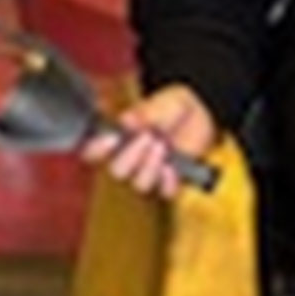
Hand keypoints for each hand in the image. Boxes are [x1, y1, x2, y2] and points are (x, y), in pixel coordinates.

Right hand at [79, 82, 218, 200]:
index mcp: (117, 138)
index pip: (93, 152)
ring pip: (140, 184)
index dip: (96, 150)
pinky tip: (172, 167)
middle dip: (131, 156)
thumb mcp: (163, 103)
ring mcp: (149, 172)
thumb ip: (146, 112)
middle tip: (148, 137)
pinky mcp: (170, 182)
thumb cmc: (174, 106)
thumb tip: (126, 120)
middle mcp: (129, 158)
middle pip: (117, 172)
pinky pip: (165, 192)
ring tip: (162, 146)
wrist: (201, 114)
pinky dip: (169, 181)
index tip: (112, 138)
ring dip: (150, 166)